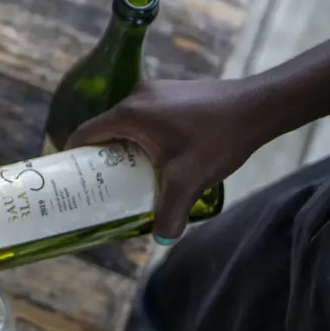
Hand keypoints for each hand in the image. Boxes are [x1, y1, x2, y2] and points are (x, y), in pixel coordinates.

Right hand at [66, 79, 265, 242]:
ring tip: (132, 174)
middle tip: (102, 184)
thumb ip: (171, 212)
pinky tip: (161, 156)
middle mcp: (137, 96)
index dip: (74, 157)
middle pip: (105, 129)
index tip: (70, 177)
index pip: (85, 133)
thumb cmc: (218, 139)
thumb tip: (162, 240)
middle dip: (101, 157)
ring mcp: (156, 90)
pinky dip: (144, 135)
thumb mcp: (189, 181)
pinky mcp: (172, 91)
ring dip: (125, 147)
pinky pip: (146, 116)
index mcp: (130, 114)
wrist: (258, 106)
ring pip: (127, 123)